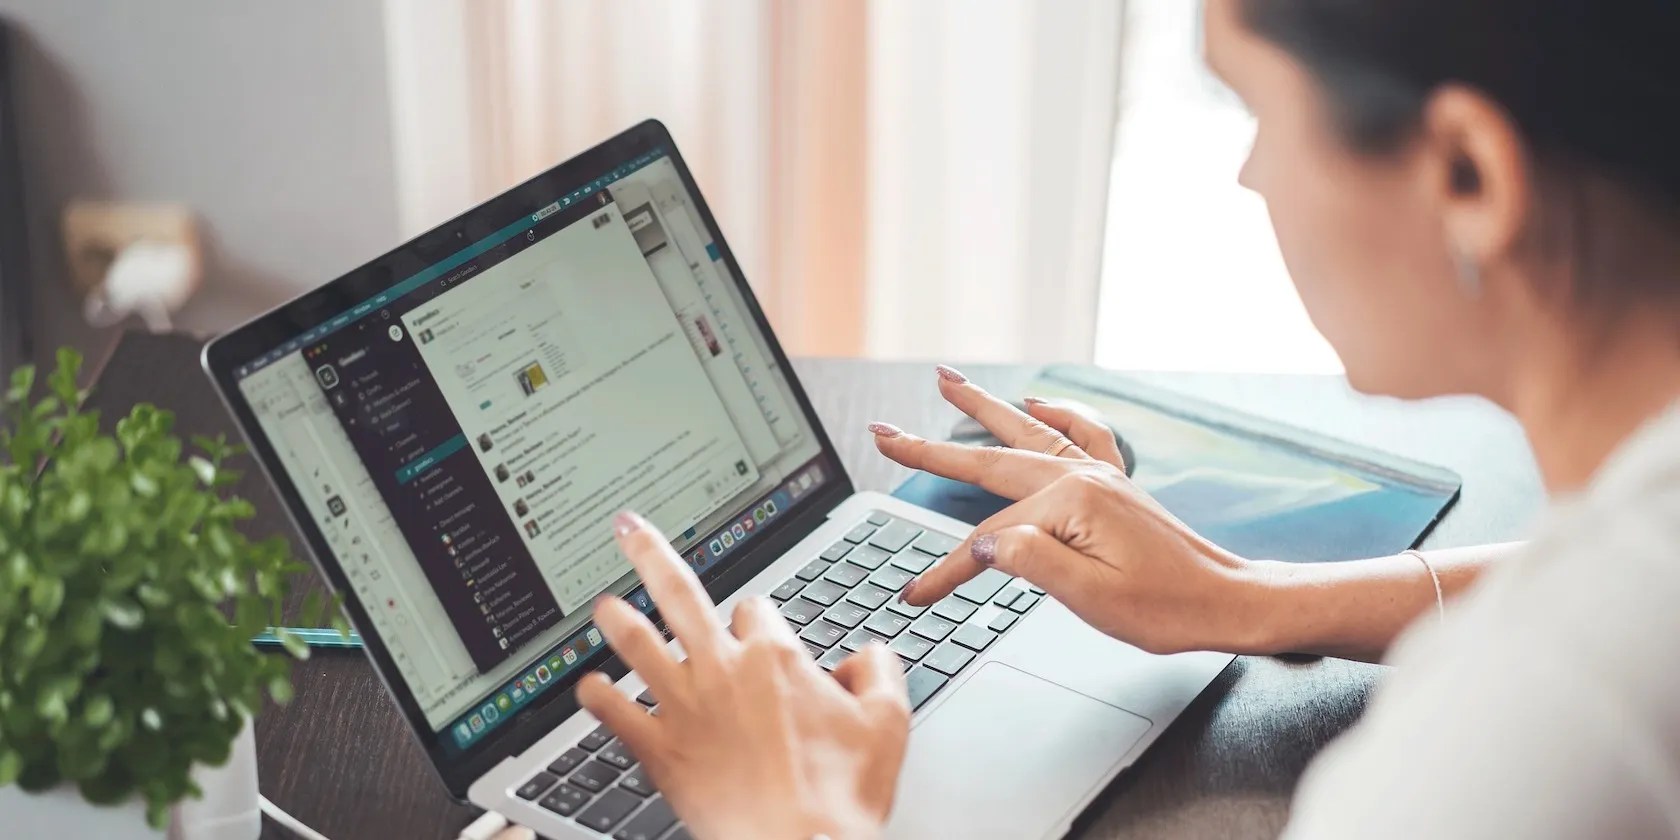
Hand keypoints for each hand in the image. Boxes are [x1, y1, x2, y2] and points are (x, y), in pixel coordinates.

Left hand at [577, 512, 910, 839]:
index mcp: (775, 657)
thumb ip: (879, 672)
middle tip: (628, 530)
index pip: (757, 610)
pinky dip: (598, 699)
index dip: (759, 621)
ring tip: (601, 604)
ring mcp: (686, 709)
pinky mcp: (661, 751)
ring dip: (617, 621)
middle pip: (679, 594)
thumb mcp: (888, 723)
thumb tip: (868, 654)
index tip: (760, 637)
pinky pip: (617, 716)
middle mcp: (723, 671)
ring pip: (639, 646)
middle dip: (650, 555)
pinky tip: (587, 688)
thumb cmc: (841, 796)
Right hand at [871, 366, 1265, 654]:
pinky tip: (1036, 403)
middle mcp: (1083, 477)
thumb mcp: (1093, 598)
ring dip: (982, 408)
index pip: (988, 540)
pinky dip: (1056, 415)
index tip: (915, 595)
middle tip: (884, 432)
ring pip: (1026, 432)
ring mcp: (1100, 474)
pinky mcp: (1115, 483)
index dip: (946, 570)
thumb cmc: (1168, 609)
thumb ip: (1032, 563)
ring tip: (945, 380)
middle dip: (931, 450)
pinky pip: (1081, 434)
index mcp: (1072, 505)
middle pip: (990, 462)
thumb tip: (983, 542)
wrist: (1228, 601)